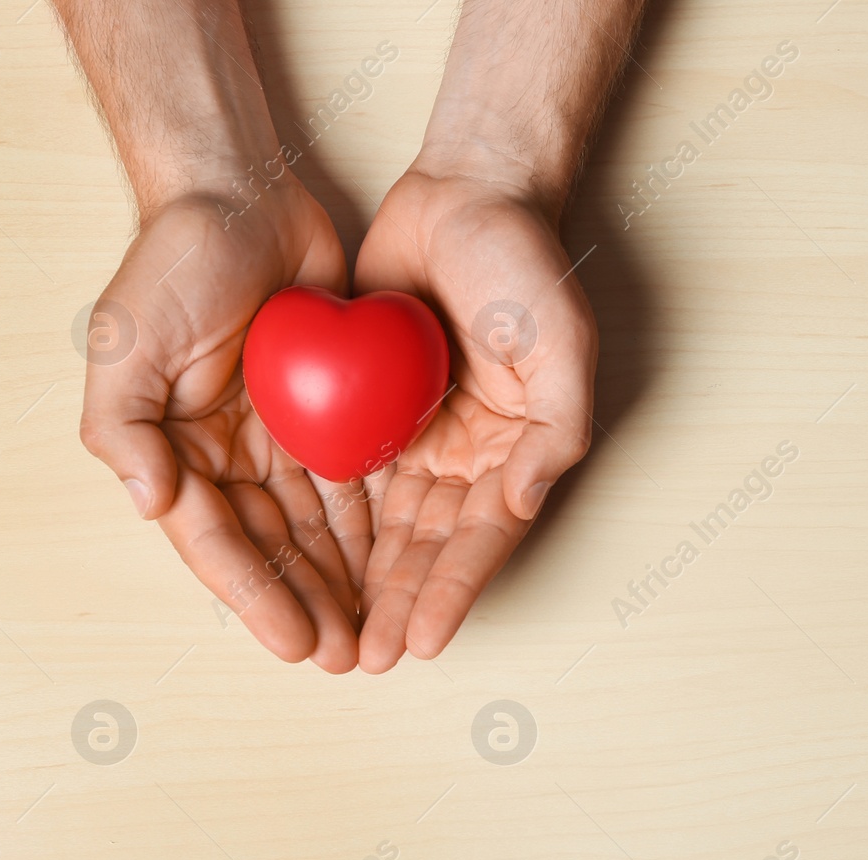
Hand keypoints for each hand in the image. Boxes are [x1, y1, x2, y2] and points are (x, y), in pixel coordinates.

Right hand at [80, 180, 369, 672]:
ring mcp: (284, 436)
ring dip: (346, 581)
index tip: (299, 645)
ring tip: (377, 632)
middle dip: (311, 605)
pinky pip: (356, 481)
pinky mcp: (332, 412)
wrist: (243, 196)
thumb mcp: (127, 340)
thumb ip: (124, 425)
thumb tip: (151, 505)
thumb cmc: (175, 264)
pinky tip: (399, 566)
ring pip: (320, 527)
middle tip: (349, 658)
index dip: (258, 598)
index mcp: (178, 452)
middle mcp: (230, 455)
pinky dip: (373, 526)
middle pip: (276, 549)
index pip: (221, 543)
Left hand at [353, 171, 595, 671]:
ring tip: (336, 635)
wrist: (464, 193)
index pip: (482, 536)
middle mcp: (468, 454)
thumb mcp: (562, 341)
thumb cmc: (522, 263)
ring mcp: (418, 433)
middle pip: (430, 546)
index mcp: (517, 450)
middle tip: (367, 659)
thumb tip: (523, 502)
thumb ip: (556, 427)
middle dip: (400, 605)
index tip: (422, 642)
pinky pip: (348, 474)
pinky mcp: (370, 406)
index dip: (452, 592)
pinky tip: (305, 563)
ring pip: (386, 525)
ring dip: (365, 583)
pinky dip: (332, 522)